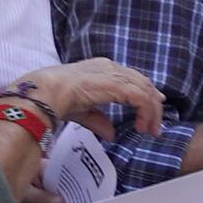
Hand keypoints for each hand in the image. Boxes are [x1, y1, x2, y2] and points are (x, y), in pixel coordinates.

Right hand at [26, 57, 166, 135]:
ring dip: (152, 112)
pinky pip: (141, 98)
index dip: (145, 91)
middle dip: (153, 102)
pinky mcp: (117, 84)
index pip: (131, 77)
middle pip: (142, 82)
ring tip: (151, 130)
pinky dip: (146, 113)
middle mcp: (110, 67)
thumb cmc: (56, 99)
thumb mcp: (83, 112)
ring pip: (145, 90)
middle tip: (156, 123)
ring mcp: (114, 74)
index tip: (153, 104)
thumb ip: (99, 121)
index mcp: (101, 68)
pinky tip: (142, 126)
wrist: (46, 92)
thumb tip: (111, 135)